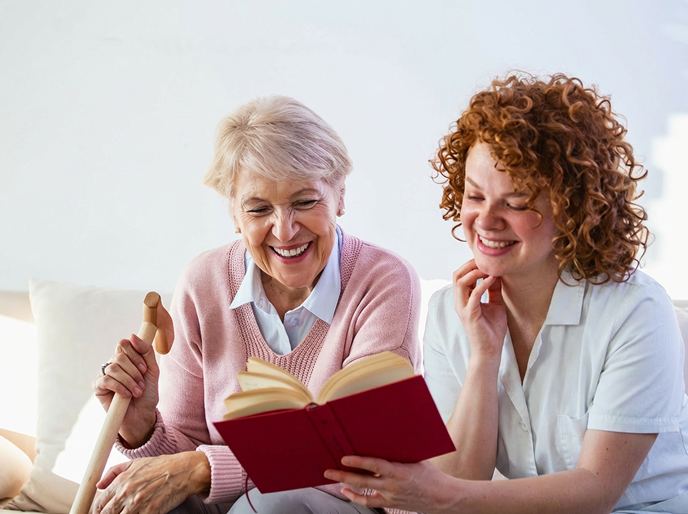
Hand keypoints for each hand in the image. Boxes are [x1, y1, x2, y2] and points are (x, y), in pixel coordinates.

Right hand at [92, 334, 159, 446]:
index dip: (135, 354)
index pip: (124, 344)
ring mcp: (105, 375)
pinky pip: (105, 380)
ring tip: (137, 392)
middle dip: (134, 371)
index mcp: (126, 358)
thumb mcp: (153, 370)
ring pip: (113, 368)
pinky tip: (127, 395)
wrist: (142, 415)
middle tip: (142, 384)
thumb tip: (132, 335)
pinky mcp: (98, 388)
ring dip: (129, 381)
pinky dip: (119, 387)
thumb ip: (146, 351)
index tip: (145, 369)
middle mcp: (114, 364)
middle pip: (119, 356)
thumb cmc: (147, 393)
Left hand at [94, 452, 210, 513]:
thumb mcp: (136, 462)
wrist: (184, 470)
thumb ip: (114, 472)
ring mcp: (138, 504)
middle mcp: (127, 493)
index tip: (103, 512)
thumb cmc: (162, 465)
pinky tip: (140, 513)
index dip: (99, 510)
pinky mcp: (150, 512)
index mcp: (122, 481)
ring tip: (129, 511)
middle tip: (115, 513)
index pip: (100, 504)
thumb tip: (99, 485)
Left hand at [324, 456, 460, 513]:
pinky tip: (346, 490)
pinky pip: (369, 502)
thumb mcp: (416, 458)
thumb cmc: (430, 474)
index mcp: (400, 471)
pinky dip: (356, 497)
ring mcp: (390, 495)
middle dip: (343, 474)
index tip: (344, 458)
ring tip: (333, 476)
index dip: (358, 462)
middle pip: (363, 480)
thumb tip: (384, 436)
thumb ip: (399, 452)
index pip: (375, 465)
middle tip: (328, 469)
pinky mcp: (391, 503)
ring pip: (363, 491)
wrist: (442, 497)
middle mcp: (393, 485)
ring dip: (347, 483)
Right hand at [453, 259, 506, 359]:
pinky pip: (473, 295)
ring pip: (461, 282)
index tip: (487, 260)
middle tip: (486, 260)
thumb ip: (494, 289)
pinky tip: (493, 279)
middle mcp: (460, 302)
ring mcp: (463, 308)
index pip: (462, 275)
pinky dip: (483, 284)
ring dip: (475, 272)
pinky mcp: (470, 314)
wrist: (490, 350)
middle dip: (470, 265)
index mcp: (464, 299)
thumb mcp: (495, 304)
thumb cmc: (492, 330)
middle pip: (457, 275)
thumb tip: (497, 274)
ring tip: (489, 268)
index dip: (472, 265)